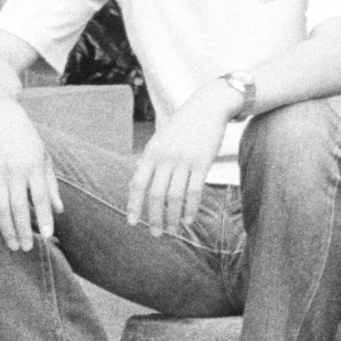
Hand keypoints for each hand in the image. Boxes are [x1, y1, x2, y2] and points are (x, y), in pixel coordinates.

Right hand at [0, 107, 58, 250]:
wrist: (2, 120)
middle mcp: (14, 171)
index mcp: (33, 166)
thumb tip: (59, 211)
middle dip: (22, 230)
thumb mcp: (45, 159)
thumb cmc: (28, 142)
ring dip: (6, 230)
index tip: (47, 235)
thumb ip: (51, 186)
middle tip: (27, 248)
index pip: (39, 196)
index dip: (43, 217)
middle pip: (17, 206)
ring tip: (14, 246)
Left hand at [128, 95, 231, 237]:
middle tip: (155, 233)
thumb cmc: (182, 126)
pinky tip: (189, 219)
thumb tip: (134, 184)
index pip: (138, 184)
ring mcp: (184, 159)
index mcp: (151, 152)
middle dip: (155, 217)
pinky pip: (194, 191)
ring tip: (173, 230)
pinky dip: (191, 208)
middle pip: (156, 194)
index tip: (132, 223)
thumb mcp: (160, 140)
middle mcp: (165, 157)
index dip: (134, 205)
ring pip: (175, 196)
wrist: (208, 106)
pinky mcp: (202, 162)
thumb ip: (148, 161)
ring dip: (173, 217)